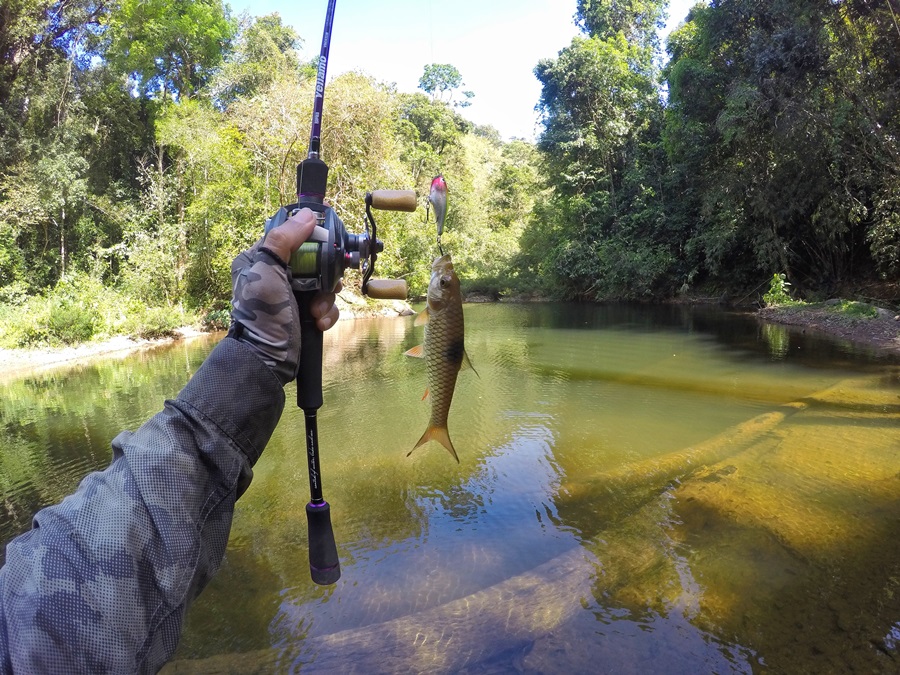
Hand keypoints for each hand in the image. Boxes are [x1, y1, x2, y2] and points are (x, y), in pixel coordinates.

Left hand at [230, 209, 340, 384]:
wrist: (266, 361)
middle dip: (324, 274)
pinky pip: (327, 305)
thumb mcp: (267, 272)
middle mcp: (275, 274)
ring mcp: (292, 296)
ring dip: (326, 298)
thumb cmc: (261, 315)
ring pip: (324, 283)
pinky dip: (327, 314)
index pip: (289, 236)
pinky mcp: (305, 314)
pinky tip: (318, 323)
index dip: (310, 237)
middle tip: (329, 283)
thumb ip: (284, 241)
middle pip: (313, 259)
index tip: (328, 240)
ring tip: (316, 313)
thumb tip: (307, 214)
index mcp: (259, 259)